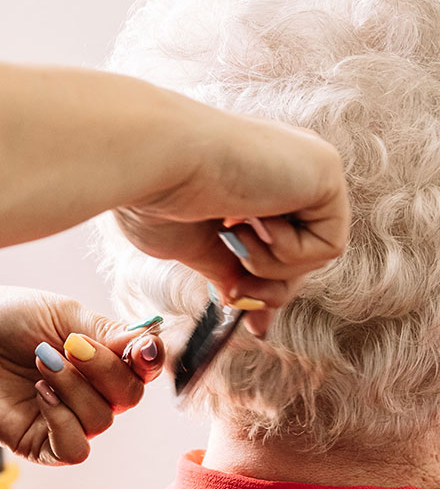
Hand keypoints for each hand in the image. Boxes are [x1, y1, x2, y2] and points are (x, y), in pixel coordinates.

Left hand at [0, 285, 163, 464]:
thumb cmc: (5, 317)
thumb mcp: (65, 316)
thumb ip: (109, 336)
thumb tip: (152, 348)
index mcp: (100, 358)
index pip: (144, 370)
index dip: (149, 361)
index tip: (140, 348)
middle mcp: (90, 391)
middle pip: (129, 396)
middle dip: (102, 368)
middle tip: (67, 345)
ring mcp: (66, 419)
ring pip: (102, 419)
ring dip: (73, 387)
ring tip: (40, 363)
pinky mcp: (39, 443)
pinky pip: (76, 449)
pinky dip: (63, 420)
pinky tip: (39, 394)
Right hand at [116, 111, 349, 331]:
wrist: (157, 161)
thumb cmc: (157, 196)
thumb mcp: (194, 245)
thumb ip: (227, 268)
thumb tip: (242, 300)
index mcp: (250, 178)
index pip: (276, 242)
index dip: (267, 285)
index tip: (255, 327)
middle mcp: (283, 168)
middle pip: (301, 255)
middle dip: (271, 290)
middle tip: (238, 294)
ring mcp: (308, 166)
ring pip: (315, 255)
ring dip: (269, 265)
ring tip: (233, 235)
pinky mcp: (327, 171)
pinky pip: (330, 245)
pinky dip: (289, 253)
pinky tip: (255, 221)